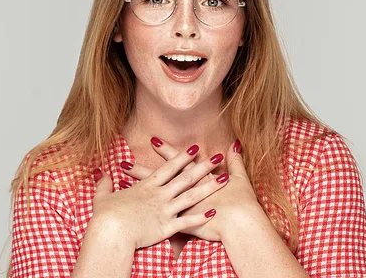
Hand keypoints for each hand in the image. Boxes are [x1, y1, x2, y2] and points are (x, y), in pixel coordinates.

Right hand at [91, 144, 227, 249]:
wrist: (109, 234)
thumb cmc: (105, 217)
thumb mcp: (103, 197)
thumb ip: (104, 184)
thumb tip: (101, 173)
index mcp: (147, 187)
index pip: (168, 168)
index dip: (182, 157)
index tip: (195, 148)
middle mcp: (159, 195)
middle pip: (185, 177)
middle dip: (202, 166)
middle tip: (216, 157)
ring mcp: (165, 210)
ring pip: (191, 196)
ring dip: (209, 187)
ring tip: (224, 178)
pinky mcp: (167, 227)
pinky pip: (187, 221)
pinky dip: (201, 216)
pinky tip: (215, 211)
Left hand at [123, 138, 264, 241]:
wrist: (241, 224)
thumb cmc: (241, 203)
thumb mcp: (239, 178)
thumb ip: (235, 161)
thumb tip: (235, 144)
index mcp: (198, 181)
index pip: (177, 163)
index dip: (166, 152)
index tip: (152, 140)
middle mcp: (185, 193)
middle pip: (160, 181)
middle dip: (142, 172)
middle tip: (125, 163)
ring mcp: (181, 210)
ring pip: (155, 201)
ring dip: (139, 195)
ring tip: (124, 198)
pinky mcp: (182, 225)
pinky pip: (160, 222)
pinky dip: (148, 221)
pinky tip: (134, 220)